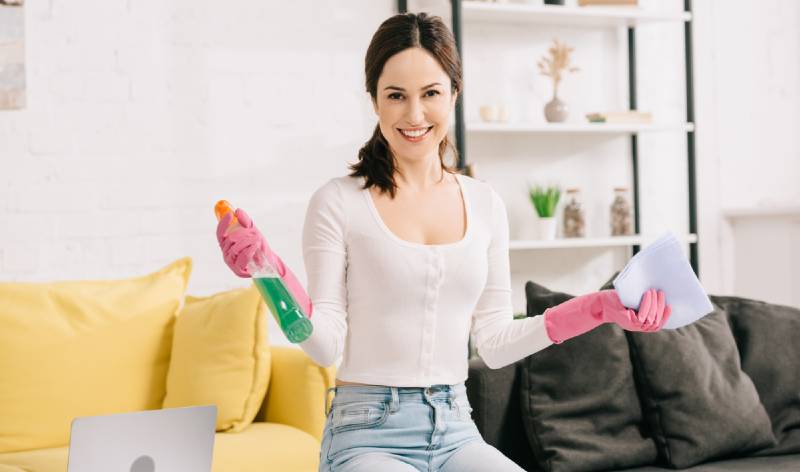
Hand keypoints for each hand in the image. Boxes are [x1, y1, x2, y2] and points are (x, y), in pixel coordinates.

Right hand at [215, 208, 281, 277]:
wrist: (269, 259)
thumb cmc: (258, 245)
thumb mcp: (253, 231)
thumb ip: (245, 221)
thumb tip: (237, 212)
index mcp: (226, 245)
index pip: (219, 234)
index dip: (223, 224)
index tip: (230, 215)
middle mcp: (226, 253)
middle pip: (229, 239)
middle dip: (243, 234)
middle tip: (254, 233)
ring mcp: (231, 263)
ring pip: (235, 248)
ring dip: (248, 241)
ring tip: (257, 240)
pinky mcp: (238, 271)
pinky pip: (243, 257)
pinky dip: (250, 250)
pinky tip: (256, 247)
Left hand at [543, 288, 671, 343]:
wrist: (599, 302)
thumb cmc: (616, 300)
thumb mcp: (632, 301)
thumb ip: (643, 301)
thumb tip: (658, 289)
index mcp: (639, 324)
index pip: (657, 326)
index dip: (665, 317)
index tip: (670, 306)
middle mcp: (636, 327)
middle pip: (655, 322)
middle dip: (660, 306)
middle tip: (661, 292)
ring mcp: (631, 325)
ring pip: (650, 319)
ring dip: (654, 304)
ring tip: (654, 291)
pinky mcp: (626, 320)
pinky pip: (641, 315)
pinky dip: (647, 304)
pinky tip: (647, 294)